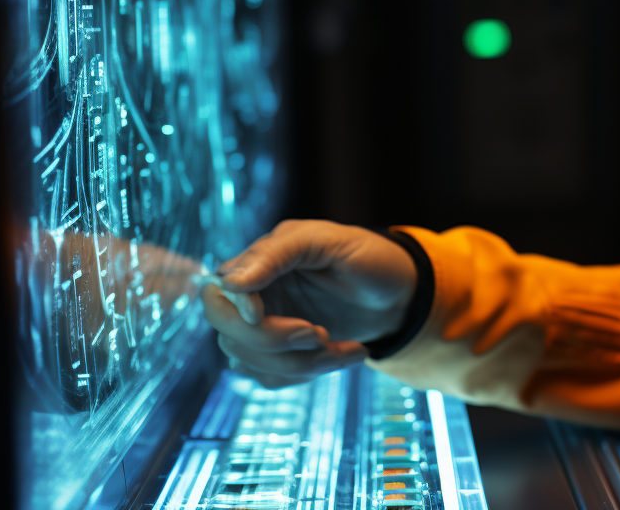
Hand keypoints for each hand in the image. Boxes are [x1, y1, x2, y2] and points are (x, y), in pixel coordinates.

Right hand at [201, 219, 418, 387]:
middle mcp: (256, 296)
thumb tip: (231, 282)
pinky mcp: (280, 355)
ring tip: (348, 348)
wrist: (400, 295)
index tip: (273, 320)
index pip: (219, 295)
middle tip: (320, 335)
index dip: (240, 316)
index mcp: (260, 261)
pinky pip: (271, 379)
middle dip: (276, 343)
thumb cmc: (370, 258)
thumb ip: (279, 252)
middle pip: (230, 335)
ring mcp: (265, 327)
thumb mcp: (331, 241)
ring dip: (303, 364)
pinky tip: (344, 354)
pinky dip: (310, 375)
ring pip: (252, 364)